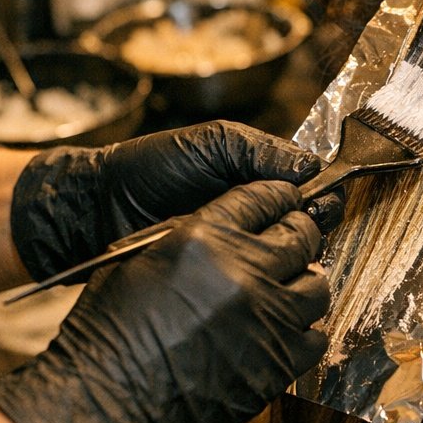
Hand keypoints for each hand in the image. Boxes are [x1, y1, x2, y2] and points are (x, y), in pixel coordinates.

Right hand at [0, 179, 327, 422]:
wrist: (108, 401)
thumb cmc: (109, 331)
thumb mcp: (136, 258)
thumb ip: (187, 234)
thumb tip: (225, 229)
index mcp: (204, 238)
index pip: (264, 199)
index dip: (277, 199)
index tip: (282, 205)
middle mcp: (243, 272)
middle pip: (301, 237)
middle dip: (298, 236)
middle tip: (290, 245)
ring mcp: (265, 319)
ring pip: (317, 286)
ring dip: (302, 285)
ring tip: (285, 292)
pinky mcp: (277, 364)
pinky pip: (314, 338)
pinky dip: (302, 333)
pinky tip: (281, 334)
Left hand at [10, 121, 322, 281]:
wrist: (101, 208)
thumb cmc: (152, 166)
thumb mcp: (210, 143)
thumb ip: (258, 149)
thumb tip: (313, 167)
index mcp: (256, 175)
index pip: (309, 185)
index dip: (322, 194)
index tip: (321, 202)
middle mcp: (255, 212)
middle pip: (306, 222)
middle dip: (311, 225)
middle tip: (304, 231)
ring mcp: (239, 246)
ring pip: (288, 254)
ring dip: (293, 254)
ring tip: (286, 254)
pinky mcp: (222, 276)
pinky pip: (257, 278)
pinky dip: (268, 278)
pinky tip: (267, 277)